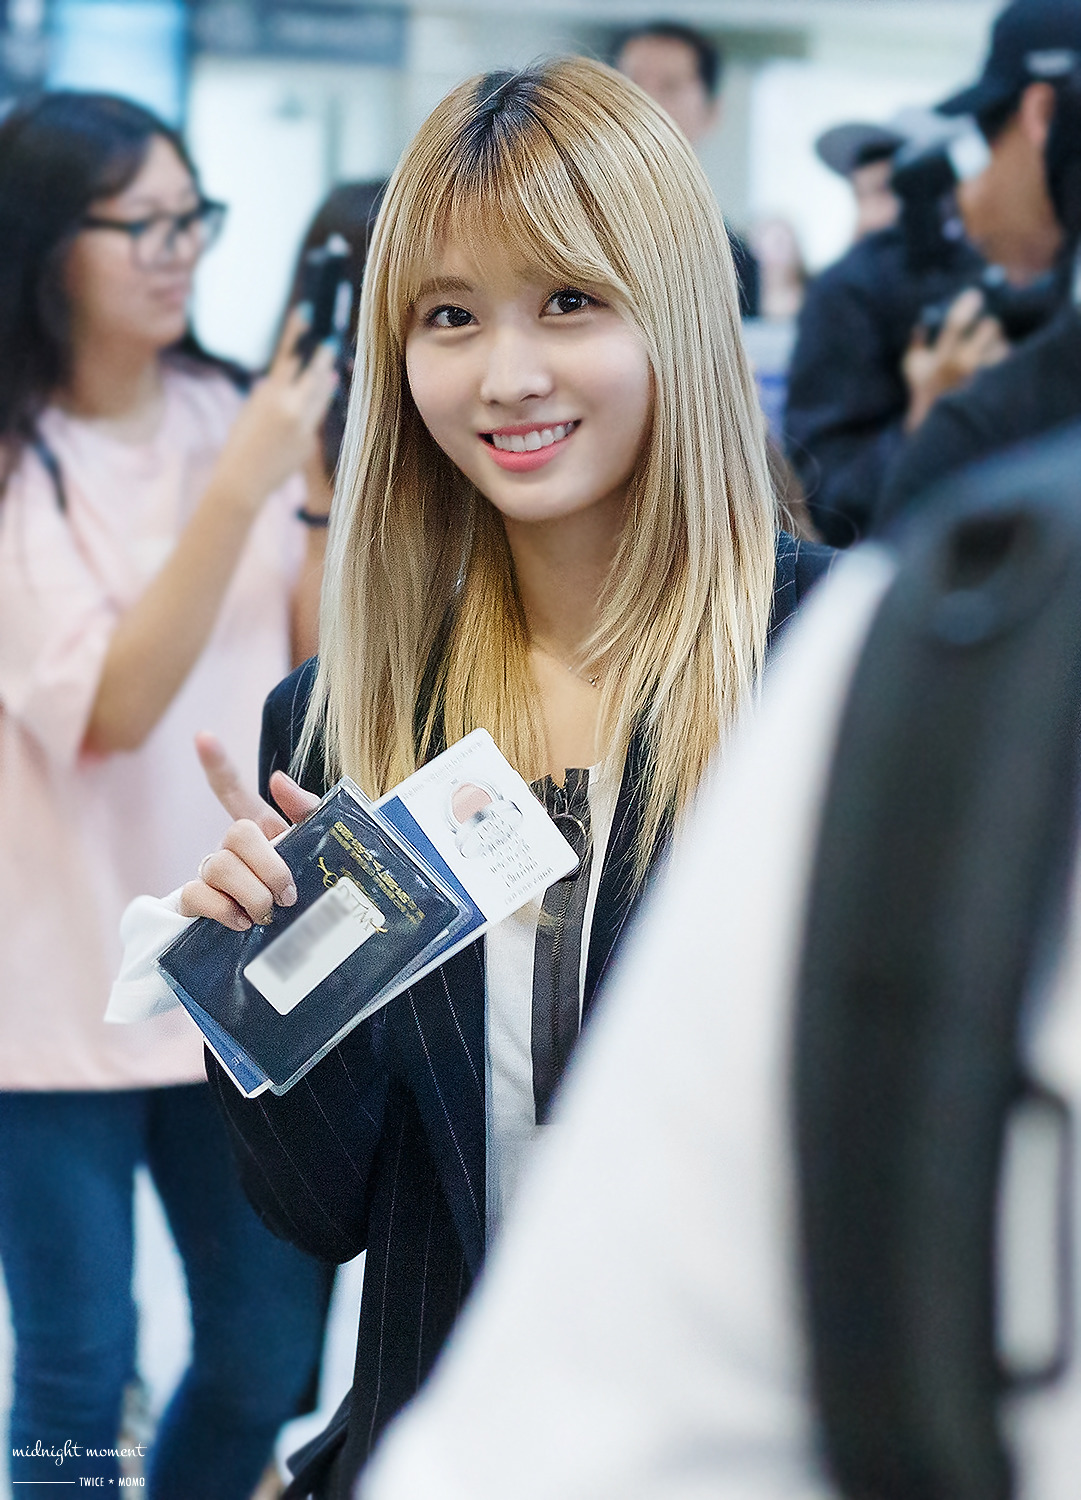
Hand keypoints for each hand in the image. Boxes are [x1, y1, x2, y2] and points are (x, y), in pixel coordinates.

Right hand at [180, 731, 319, 928]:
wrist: (301, 941)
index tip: (204, 737)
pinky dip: (222, 909)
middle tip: (287, 894)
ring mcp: (214, 875)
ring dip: (250, 893)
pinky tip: (242, 922)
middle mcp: (233, 848)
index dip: (217, 765)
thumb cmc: (310, 890)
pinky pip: (196, 894)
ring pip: (218, 866)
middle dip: (266, 865)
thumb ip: (308, 812)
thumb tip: (277, 779)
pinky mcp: (199, 905)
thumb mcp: (319, 850)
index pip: (232, 790)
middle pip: (236, 834)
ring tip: (269, 914)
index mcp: (261, 830)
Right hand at [211, 308, 338, 511]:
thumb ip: (265, 396)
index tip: (306, 313)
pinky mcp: (309, 442)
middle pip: (312, 375)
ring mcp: (303, 426)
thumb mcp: (248, 415)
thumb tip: (277, 381)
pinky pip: (312, 422)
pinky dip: (310, 415)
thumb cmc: (239, 446)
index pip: (286, 356)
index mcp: (270, 396)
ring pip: (319, 399)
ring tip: (331, 372)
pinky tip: (302, 420)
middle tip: (331, 342)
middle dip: (321, 358)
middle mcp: (290, 407)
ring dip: (325, 383)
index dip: (296, 334)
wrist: (243, 482)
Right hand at [903, 287, 1009, 431]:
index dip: (967, 304)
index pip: (957, 322)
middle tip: (984, 332)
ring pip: (1003, 343)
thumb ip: (915, 346)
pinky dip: (1004, 359)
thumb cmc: (925, 395)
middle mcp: (963, 364)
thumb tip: (920, 326)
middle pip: (990, 326)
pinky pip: (1008, 360)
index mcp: (942, 357)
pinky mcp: (995, 384)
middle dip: (988, 327)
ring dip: (997, 344)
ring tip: (988, 353)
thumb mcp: (913, 370)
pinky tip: (996, 366)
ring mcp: (983, 376)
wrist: (939, 430)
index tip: (975, 296)